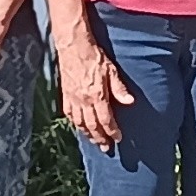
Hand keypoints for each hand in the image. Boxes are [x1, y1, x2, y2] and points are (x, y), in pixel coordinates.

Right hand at [59, 31, 136, 148]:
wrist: (74, 47)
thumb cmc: (94, 57)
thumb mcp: (111, 71)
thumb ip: (119, 89)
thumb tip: (130, 102)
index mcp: (96, 96)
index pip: (105, 120)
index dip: (112, 131)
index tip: (118, 138)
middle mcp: (83, 101)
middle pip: (92, 126)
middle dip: (100, 139)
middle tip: (106, 148)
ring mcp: (72, 99)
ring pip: (80, 123)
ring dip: (87, 134)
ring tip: (94, 142)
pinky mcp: (65, 95)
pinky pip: (69, 115)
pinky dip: (75, 124)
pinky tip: (79, 127)